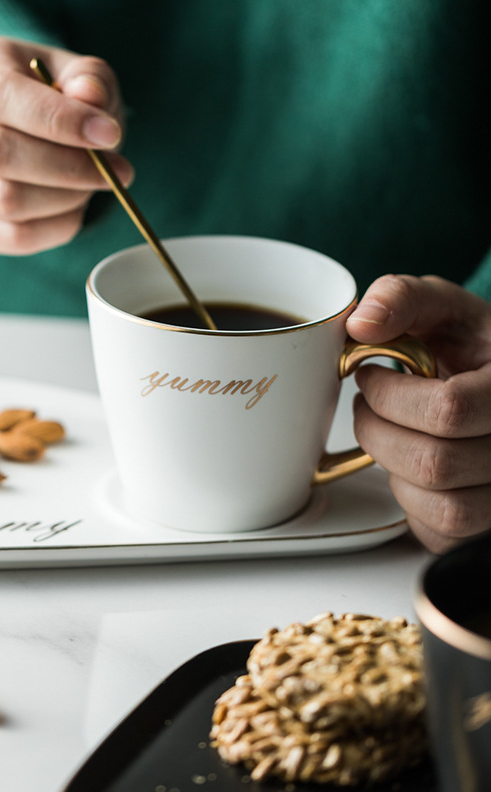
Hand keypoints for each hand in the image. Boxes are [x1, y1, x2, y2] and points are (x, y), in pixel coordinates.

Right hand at [0, 36, 132, 254]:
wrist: (28, 126)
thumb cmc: (54, 94)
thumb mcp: (77, 72)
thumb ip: (90, 79)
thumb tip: (90, 99)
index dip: (57, 120)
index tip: (108, 135)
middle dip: (66, 167)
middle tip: (114, 170)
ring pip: (3, 201)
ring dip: (64, 199)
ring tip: (92, 185)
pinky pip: (12, 238)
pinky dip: (55, 228)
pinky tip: (75, 208)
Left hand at [346, 274, 490, 552]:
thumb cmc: (469, 347)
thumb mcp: (444, 308)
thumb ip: (403, 298)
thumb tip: (361, 323)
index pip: (449, 409)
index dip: (389, 395)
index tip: (369, 375)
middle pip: (436, 463)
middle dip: (378, 430)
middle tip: (367, 406)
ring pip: (442, 507)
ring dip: (394, 468)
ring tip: (386, 432)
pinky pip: (442, 532)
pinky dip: (411, 501)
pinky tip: (411, 464)